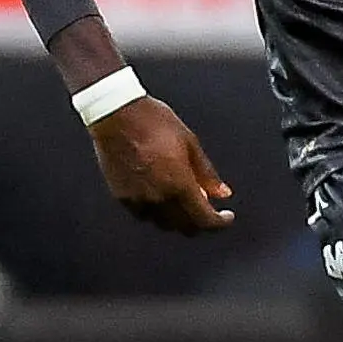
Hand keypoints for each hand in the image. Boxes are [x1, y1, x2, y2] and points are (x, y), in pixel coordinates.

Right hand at [91, 97, 234, 233]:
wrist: (117, 114)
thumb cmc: (153, 122)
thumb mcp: (190, 143)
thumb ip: (207, 173)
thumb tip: (222, 193)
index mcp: (179, 185)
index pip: (204, 219)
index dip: (219, 222)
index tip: (225, 217)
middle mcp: (159, 198)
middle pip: (185, 227)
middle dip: (199, 221)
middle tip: (205, 206)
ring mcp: (138, 200)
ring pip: (163, 224)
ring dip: (177, 218)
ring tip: (181, 199)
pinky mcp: (122, 197)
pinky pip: (144, 215)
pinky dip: (156, 211)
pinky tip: (159, 195)